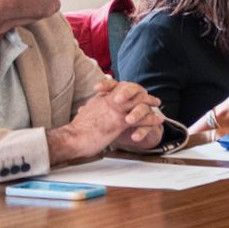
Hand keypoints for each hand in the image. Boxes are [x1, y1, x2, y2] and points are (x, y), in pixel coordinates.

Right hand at [48, 80, 164, 163]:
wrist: (70, 139)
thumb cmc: (74, 132)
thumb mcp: (83, 116)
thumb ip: (88, 111)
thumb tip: (84, 111)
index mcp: (99, 100)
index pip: (116, 88)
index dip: (127, 89)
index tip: (133, 91)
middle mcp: (108, 101)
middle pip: (130, 90)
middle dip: (142, 93)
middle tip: (152, 98)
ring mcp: (115, 110)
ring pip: (137, 101)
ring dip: (150, 103)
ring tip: (158, 105)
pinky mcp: (119, 122)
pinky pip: (140, 118)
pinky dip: (151, 119)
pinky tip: (158, 120)